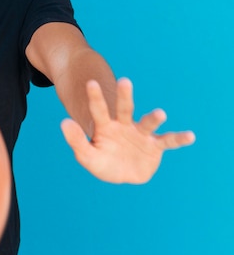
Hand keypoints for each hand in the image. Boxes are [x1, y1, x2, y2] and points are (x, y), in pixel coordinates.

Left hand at [60, 78, 195, 183]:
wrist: (121, 173)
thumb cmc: (101, 161)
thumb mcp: (86, 155)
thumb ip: (75, 140)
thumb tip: (64, 122)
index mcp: (105, 126)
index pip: (98, 110)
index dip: (95, 97)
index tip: (91, 83)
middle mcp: (124, 125)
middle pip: (124, 109)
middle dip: (124, 96)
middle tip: (124, 81)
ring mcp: (141, 135)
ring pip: (147, 123)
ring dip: (153, 118)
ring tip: (160, 113)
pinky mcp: (155, 146)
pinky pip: (168, 141)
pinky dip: (179, 139)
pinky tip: (190, 136)